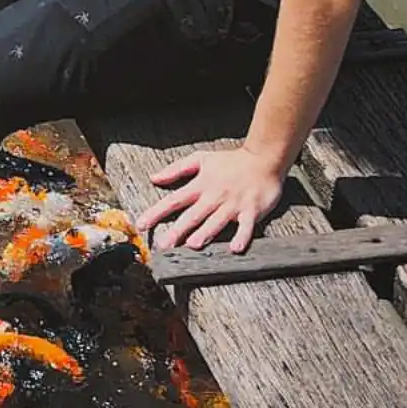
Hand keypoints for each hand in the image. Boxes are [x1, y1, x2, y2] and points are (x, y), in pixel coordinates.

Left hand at [136, 146, 288, 253]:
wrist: (264, 159)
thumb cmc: (231, 161)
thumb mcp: (200, 159)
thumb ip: (176, 169)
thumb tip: (154, 178)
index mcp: (200, 185)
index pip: (174, 200)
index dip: (157, 212)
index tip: (142, 225)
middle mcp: (215, 196)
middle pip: (193, 215)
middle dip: (178, 230)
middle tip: (164, 245)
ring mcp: (234, 204)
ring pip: (217, 221)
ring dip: (206, 233)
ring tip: (193, 245)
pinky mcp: (252, 210)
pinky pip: (247, 226)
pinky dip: (242, 236)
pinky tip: (235, 248)